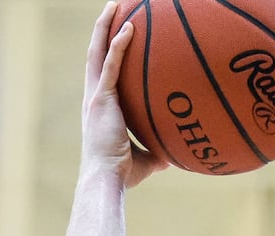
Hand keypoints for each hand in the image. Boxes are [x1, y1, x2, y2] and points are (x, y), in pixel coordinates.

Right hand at [81, 2, 167, 188]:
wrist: (107, 180)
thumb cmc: (123, 175)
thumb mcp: (147, 159)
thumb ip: (160, 150)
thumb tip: (180, 152)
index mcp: (101, 107)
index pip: (103, 71)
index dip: (108, 50)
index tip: (119, 34)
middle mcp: (94, 96)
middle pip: (96, 52)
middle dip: (103, 28)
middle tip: (115, 8)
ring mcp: (95, 95)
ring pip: (98, 51)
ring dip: (106, 26)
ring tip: (116, 4)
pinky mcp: (100, 99)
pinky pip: (110, 65)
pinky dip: (119, 45)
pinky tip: (131, 27)